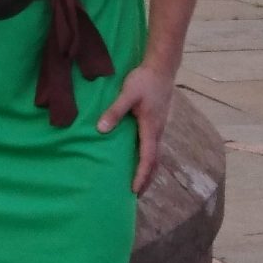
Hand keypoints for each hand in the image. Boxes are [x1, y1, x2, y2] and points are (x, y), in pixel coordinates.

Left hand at [97, 62, 175, 195]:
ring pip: (155, 154)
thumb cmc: (144, 80)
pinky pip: (153, 146)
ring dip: (148, 170)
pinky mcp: (156, 122)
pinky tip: (140, 158)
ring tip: (139, 182)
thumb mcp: (127, 94)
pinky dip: (148, 158)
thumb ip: (114, 112)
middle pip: (154, 161)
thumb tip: (101, 130)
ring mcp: (159, 127)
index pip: (147, 158)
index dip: (141, 175)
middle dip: (147, 179)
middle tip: (137, 195)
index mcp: (152, 128)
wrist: (162, 67)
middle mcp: (158, 131)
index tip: (135, 191)